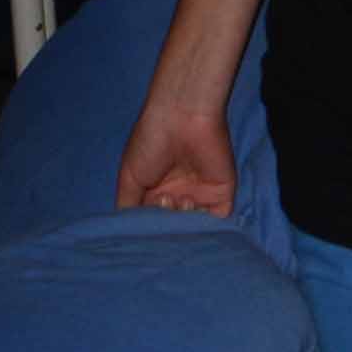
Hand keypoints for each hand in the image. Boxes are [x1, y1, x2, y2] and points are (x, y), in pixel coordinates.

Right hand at [118, 95, 236, 217]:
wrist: (182, 117)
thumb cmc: (150, 142)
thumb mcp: (129, 177)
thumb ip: (128, 207)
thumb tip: (129, 234)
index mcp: (156, 194)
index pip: (152, 223)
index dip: (147, 227)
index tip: (142, 222)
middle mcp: (179, 197)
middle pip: (173, 229)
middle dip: (165, 225)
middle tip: (161, 202)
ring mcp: (202, 197)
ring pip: (193, 228)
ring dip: (182, 221)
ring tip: (174, 197)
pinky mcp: (222, 195)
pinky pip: (217, 222)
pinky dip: (204, 224)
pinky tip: (190, 205)